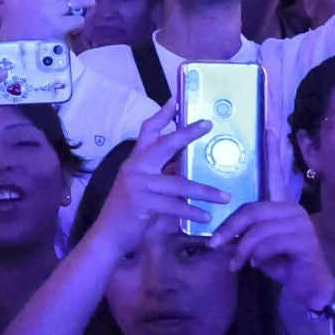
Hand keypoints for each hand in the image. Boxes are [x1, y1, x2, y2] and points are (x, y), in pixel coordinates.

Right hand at [87, 107, 227, 255]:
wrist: (109, 234)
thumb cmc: (130, 211)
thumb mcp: (144, 187)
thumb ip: (161, 174)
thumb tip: (186, 165)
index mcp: (135, 161)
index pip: (148, 131)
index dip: (162, 114)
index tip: (176, 99)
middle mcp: (134, 167)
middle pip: (164, 144)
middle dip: (187, 133)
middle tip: (208, 124)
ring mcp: (137, 184)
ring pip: (178, 184)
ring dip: (205, 191)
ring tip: (225, 197)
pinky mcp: (141, 203)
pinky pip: (174, 206)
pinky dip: (192, 212)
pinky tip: (206, 217)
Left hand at [208, 201, 334, 311]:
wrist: (308, 286)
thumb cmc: (282, 263)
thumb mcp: (255, 247)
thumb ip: (240, 237)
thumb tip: (213, 236)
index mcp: (282, 207)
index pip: (250, 208)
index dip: (229, 222)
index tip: (212, 239)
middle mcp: (294, 211)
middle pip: (253, 213)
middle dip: (230, 230)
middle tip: (215, 246)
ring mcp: (302, 225)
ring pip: (260, 230)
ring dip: (243, 249)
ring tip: (238, 263)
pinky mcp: (306, 242)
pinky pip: (272, 243)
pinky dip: (259, 255)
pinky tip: (256, 265)